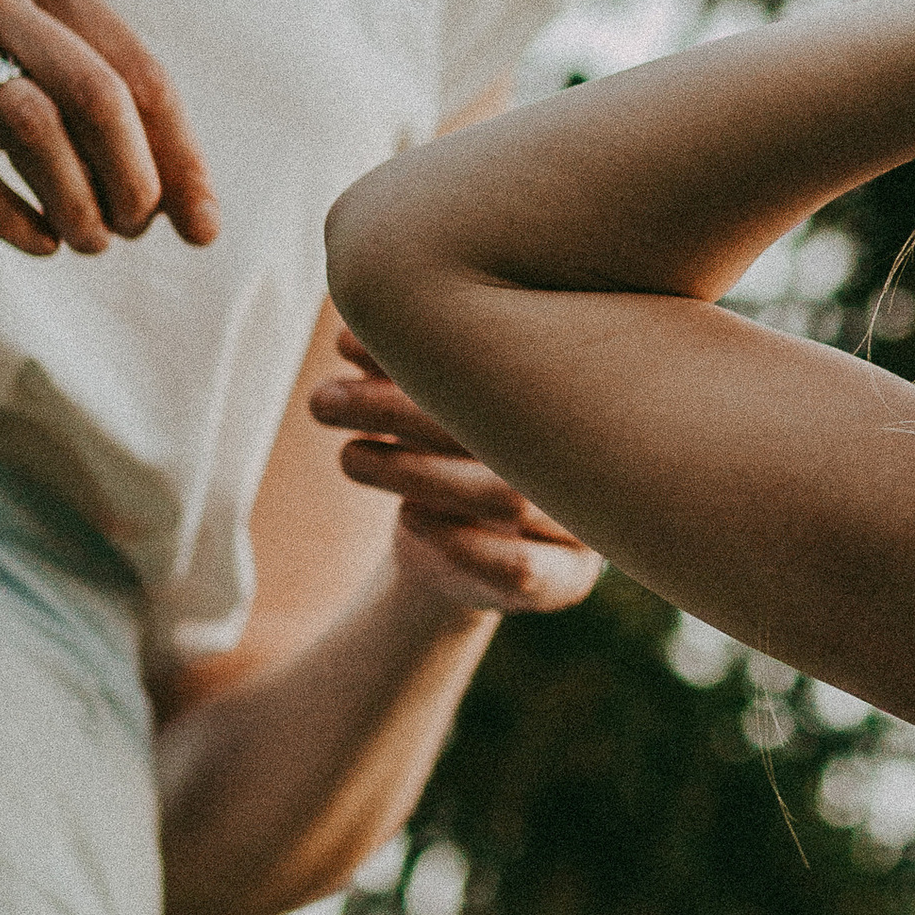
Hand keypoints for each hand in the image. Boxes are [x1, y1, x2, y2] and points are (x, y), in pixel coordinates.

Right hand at [0, 0, 219, 256]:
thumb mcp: (11, 46)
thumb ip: (87, 100)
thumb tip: (181, 202)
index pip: (140, 73)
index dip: (179, 156)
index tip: (202, 226)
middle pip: (97, 95)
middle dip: (132, 179)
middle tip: (134, 232)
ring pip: (30, 122)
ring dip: (74, 198)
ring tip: (86, 242)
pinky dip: (6, 212)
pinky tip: (35, 242)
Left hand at [310, 332, 603, 618]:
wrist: (466, 551)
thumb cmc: (451, 450)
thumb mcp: (430, 403)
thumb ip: (406, 368)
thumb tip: (348, 334)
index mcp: (575, 390)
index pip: (502, 363)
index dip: (425, 354)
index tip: (348, 347)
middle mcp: (589, 453)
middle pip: (498, 428)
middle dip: (402, 408)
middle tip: (325, 400)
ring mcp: (585, 519)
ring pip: (508, 498)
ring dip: (417, 473)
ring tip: (349, 455)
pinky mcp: (565, 580)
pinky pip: (523, 568)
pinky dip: (463, 544)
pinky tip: (409, 516)